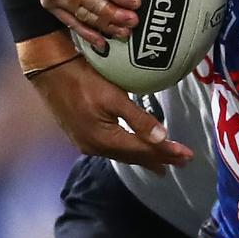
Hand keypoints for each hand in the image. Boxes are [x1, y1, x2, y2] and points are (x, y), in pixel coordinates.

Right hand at [31, 55, 192, 173]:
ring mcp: (87, 143)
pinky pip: (113, 148)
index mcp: (105, 140)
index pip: (144, 150)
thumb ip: (139, 119)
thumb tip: (163, 138)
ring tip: (162, 165)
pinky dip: (130, 151)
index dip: (167, 152)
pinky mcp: (83, 135)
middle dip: (160, 159)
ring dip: (145, 157)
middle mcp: (96, 147)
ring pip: (123, 154)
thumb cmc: (84, 80)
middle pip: (134, 156)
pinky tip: (134, 150)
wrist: (50, 71)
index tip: (188, 155)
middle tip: (182, 163)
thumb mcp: (114, 97)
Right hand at [33, 0, 139, 47]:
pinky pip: (70, 22)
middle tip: (135, 21)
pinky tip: (102, 43)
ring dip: (105, 26)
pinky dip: (86, 34)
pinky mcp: (49, 4)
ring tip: (126, 32)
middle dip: (115, 14)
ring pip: (82, 15)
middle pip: (91, 3)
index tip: (137, 3)